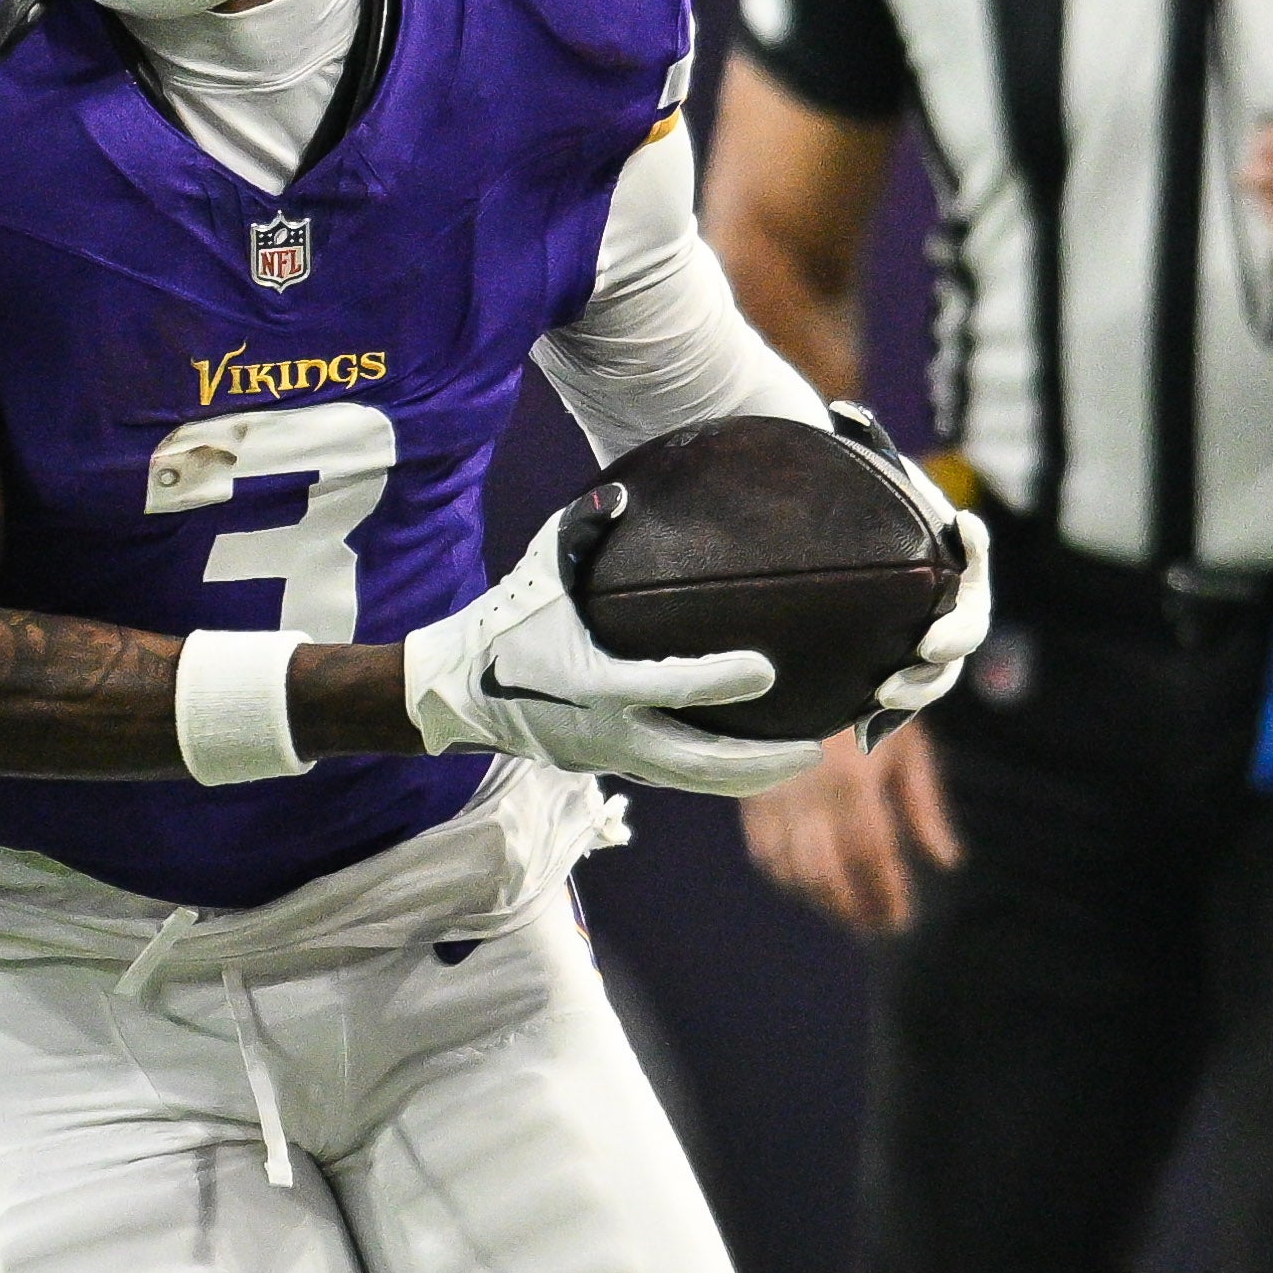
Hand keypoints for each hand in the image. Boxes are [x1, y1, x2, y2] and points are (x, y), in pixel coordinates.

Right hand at [404, 498, 815, 796]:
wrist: (457, 692)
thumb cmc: (504, 621)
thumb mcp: (538, 567)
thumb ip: (582, 528)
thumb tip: (624, 492)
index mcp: (593, 681)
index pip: (670, 687)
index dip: (720, 680)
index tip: (768, 669)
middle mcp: (607, 730)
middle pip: (696, 762)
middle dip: (757, 762)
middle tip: (815, 752)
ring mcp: (608, 756)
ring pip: (690, 779)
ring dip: (745, 777)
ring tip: (798, 763)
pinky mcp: (607, 766)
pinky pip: (672, 775)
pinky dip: (714, 773)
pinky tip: (752, 762)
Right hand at [740, 714, 959, 934]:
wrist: (810, 662)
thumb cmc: (872, 702)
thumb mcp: (909, 748)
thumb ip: (925, 808)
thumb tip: (946, 863)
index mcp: (855, 782)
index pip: (872, 856)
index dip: (886, 894)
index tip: (900, 919)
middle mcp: (810, 795)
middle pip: (827, 874)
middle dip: (852, 907)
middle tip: (875, 925)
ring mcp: (775, 795)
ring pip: (791, 869)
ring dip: (821, 899)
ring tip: (846, 911)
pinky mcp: (751, 792)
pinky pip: (764, 852)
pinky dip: (786, 877)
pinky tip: (809, 886)